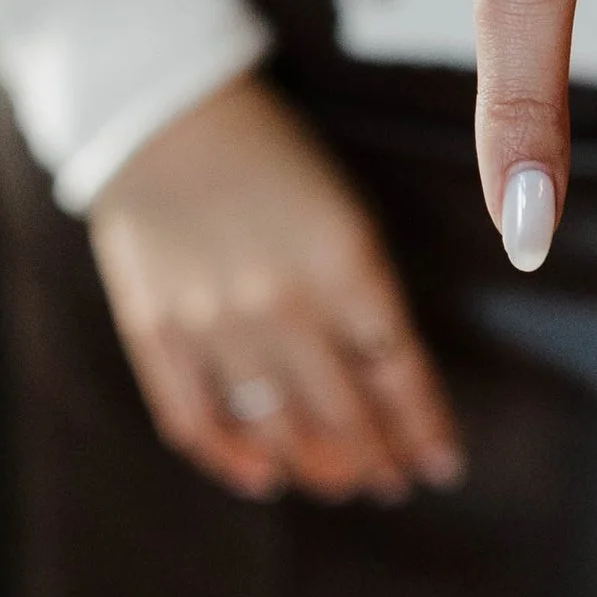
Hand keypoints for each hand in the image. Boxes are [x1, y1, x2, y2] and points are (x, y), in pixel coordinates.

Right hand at [86, 74, 462, 503]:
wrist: (162, 112)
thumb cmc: (270, 157)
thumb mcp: (344, 214)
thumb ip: (366, 296)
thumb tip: (385, 380)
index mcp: (342, 266)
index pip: (397, 374)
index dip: (422, 429)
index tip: (441, 466)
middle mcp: (281, 305)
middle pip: (342, 413)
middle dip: (375, 459)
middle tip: (392, 485)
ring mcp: (212, 324)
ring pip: (276, 428)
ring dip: (316, 467)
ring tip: (341, 484)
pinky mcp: (156, 331)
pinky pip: (197, 420)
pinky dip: (232, 459)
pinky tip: (263, 475)